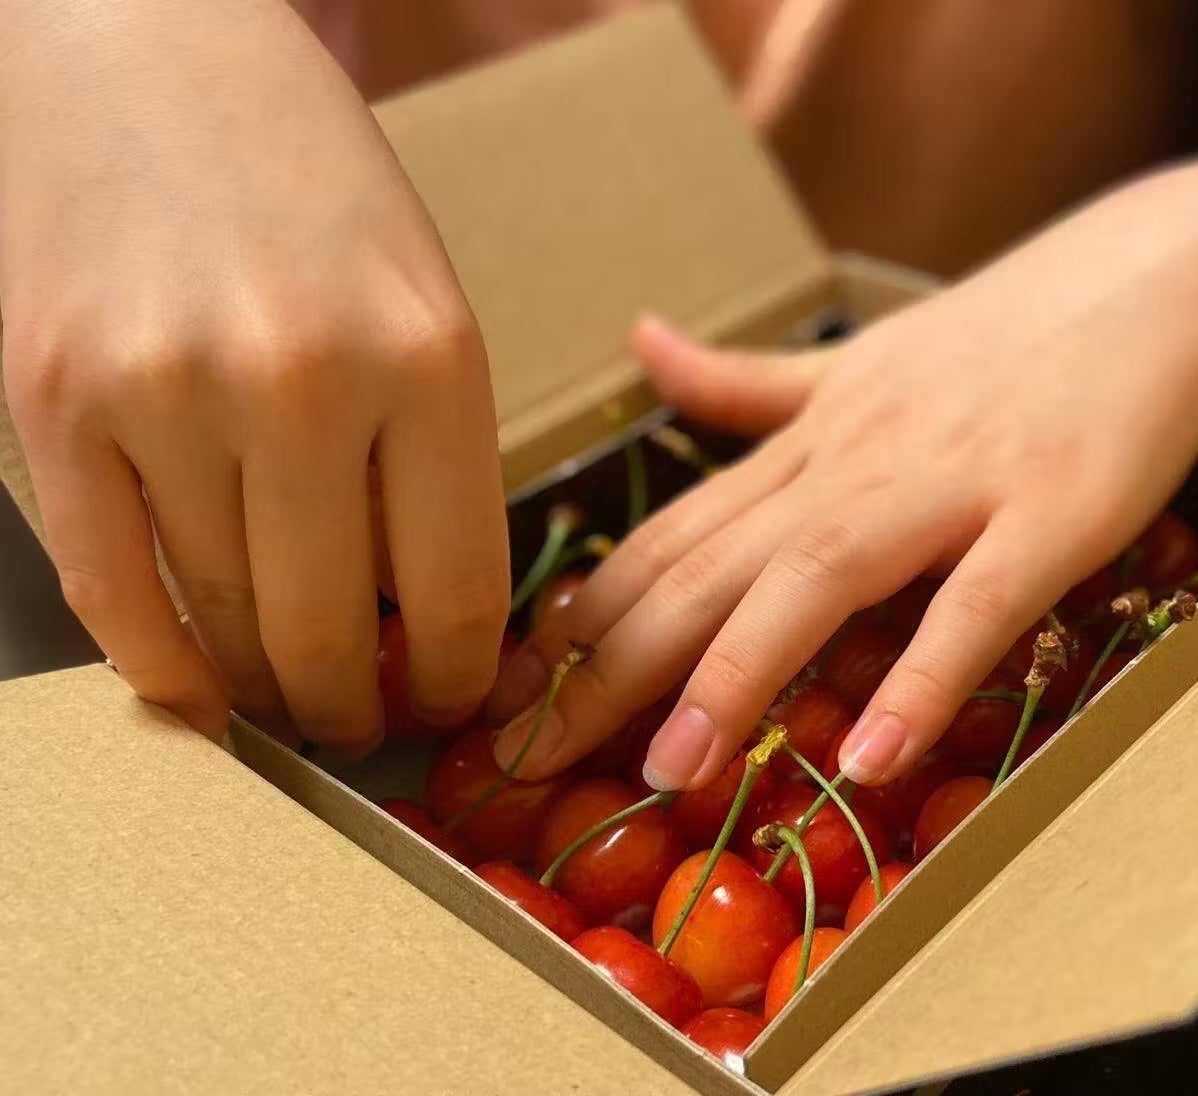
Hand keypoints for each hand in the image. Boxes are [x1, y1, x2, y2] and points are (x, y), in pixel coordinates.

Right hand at [0, 1, 507, 751]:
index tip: (444, 705)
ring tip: (289, 705)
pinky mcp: (50, 397)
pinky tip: (194, 696)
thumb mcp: (424, 306)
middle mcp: (300, 381)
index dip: (452, 679)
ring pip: (223, 621)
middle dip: (354, 710)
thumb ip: (428, 463)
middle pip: (330, 631)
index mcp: (429, 358)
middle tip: (362, 728)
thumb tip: (414, 625)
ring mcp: (162, 391)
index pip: (457, 590)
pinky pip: (109, 590)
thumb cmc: (308, 186)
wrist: (147, 50)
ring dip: (264, 692)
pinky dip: (158, 668)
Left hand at [487, 165, 1197, 787]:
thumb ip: (747, 383)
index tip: (507, 683)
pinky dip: (922, 681)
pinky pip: (976, 605)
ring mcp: (950, 483)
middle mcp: (853, 460)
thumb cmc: (997, 339)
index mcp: (806, 440)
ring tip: (668, 769)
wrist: (1152, 277)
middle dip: (612, 664)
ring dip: (737, 673)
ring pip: (818, 576)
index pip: (671, 534)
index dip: (583, 613)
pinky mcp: (1049, 511)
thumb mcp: (855, 360)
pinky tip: (870, 759)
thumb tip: (640, 343)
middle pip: (713, 567)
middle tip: (525, 752)